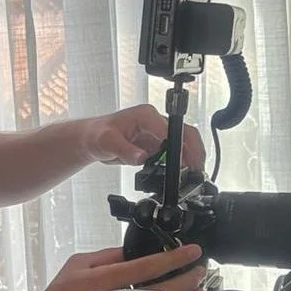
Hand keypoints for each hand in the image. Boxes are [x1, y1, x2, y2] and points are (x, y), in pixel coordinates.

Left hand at [79, 103, 206, 172]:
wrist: (92, 140)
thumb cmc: (97, 134)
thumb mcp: (107, 142)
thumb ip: (125, 150)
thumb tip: (141, 157)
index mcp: (146, 116)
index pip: (171, 130)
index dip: (181, 147)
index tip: (186, 163)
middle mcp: (155, 122)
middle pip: (185, 133)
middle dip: (195, 151)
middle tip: (198, 171)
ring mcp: (157, 133)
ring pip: (184, 143)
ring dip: (192, 157)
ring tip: (195, 174)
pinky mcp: (156, 145)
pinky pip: (174, 153)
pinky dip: (182, 163)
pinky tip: (184, 174)